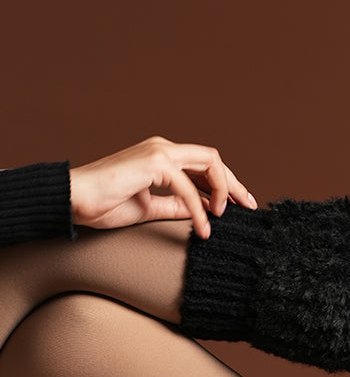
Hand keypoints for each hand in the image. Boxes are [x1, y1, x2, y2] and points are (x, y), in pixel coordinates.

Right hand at [69, 136, 257, 238]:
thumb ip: (176, 206)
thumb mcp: (150, 208)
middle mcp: (162, 148)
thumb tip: (202, 211)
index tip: (240, 205)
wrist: (74, 201)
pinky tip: (204, 228)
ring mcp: (158, 152)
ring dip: (223, 190)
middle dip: (235, 183)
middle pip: (213, 159)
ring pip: (209, 163)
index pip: (204, 164)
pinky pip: (188, 188)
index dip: (226, 184)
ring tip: (223, 217)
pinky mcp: (153, 163)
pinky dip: (199, 210)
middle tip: (249, 207)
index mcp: (162, 156)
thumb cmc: (104, 204)